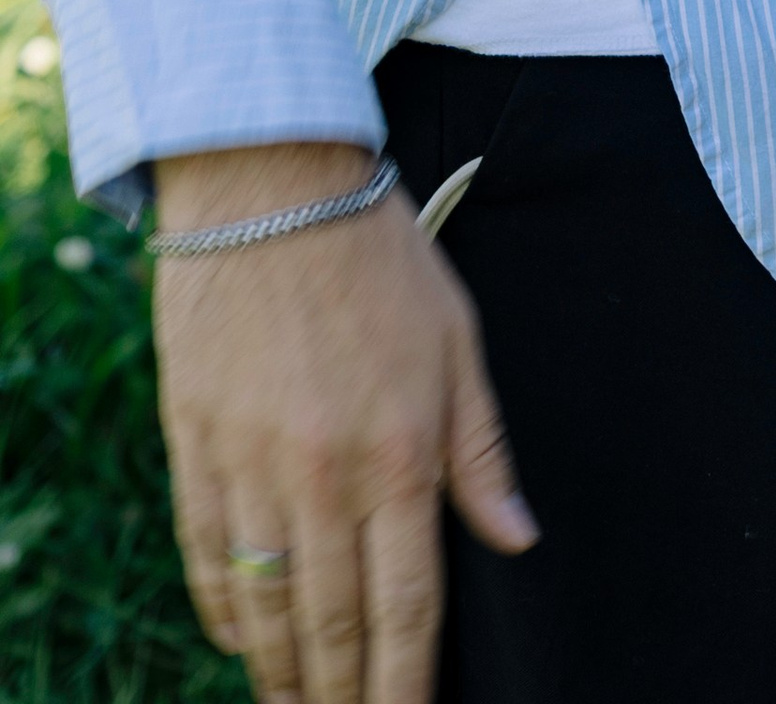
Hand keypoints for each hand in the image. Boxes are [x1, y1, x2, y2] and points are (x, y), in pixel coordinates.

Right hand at [154, 139, 535, 703]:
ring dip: (281, 671)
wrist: (272, 185)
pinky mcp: (195, 446)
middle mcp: (324, 474)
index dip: (405, 682)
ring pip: (265, 606)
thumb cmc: (379, 256)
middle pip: (332, 622)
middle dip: (342, 694)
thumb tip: (517, 540)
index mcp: (400, 451)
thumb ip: (482, 453)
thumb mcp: (457, 340)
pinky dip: (222, 612)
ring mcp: (251, 465)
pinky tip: (242, 640)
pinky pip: (204, 556)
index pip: (407, 604)